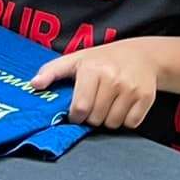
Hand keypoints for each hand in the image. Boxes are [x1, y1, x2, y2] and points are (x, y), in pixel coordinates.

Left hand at [30, 41, 160, 129]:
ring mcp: (131, 88)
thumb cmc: (102, 60)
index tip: (77, 111)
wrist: (141, 55)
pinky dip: (126, 120)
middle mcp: (113, 78)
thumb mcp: (75, 59)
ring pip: (113, 123)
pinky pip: (131, 123)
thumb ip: (51, 71)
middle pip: (96, 119)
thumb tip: (33, 84)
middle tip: (95, 105)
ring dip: (108, 120)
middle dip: (92, 118)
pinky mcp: (146, 97)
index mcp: (92, 69)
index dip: (75, 116)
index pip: (80, 108)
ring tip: (108, 105)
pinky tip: (122, 106)